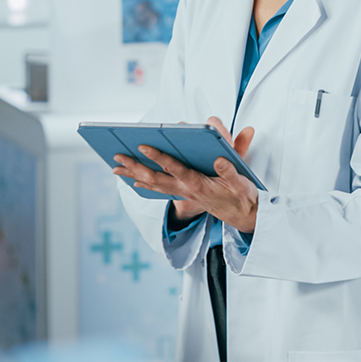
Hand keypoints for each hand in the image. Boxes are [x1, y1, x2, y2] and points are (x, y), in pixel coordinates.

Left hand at [113, 117, 257, 232]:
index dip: (159, 157)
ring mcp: (184, 194)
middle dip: (136, 167)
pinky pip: (160, 189)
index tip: (143, 146)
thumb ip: (230, 171)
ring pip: (154, 184)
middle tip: (118, 157)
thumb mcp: (240, 183)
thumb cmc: (241, 196)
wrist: (243, 215)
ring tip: (116, 168)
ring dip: (134, 175)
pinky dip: (145, 184)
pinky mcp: (184, 195)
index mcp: (198, 184)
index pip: (174, 168)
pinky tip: (135, 181)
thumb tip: (219, 159)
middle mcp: (186, 190)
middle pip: (155, 178)